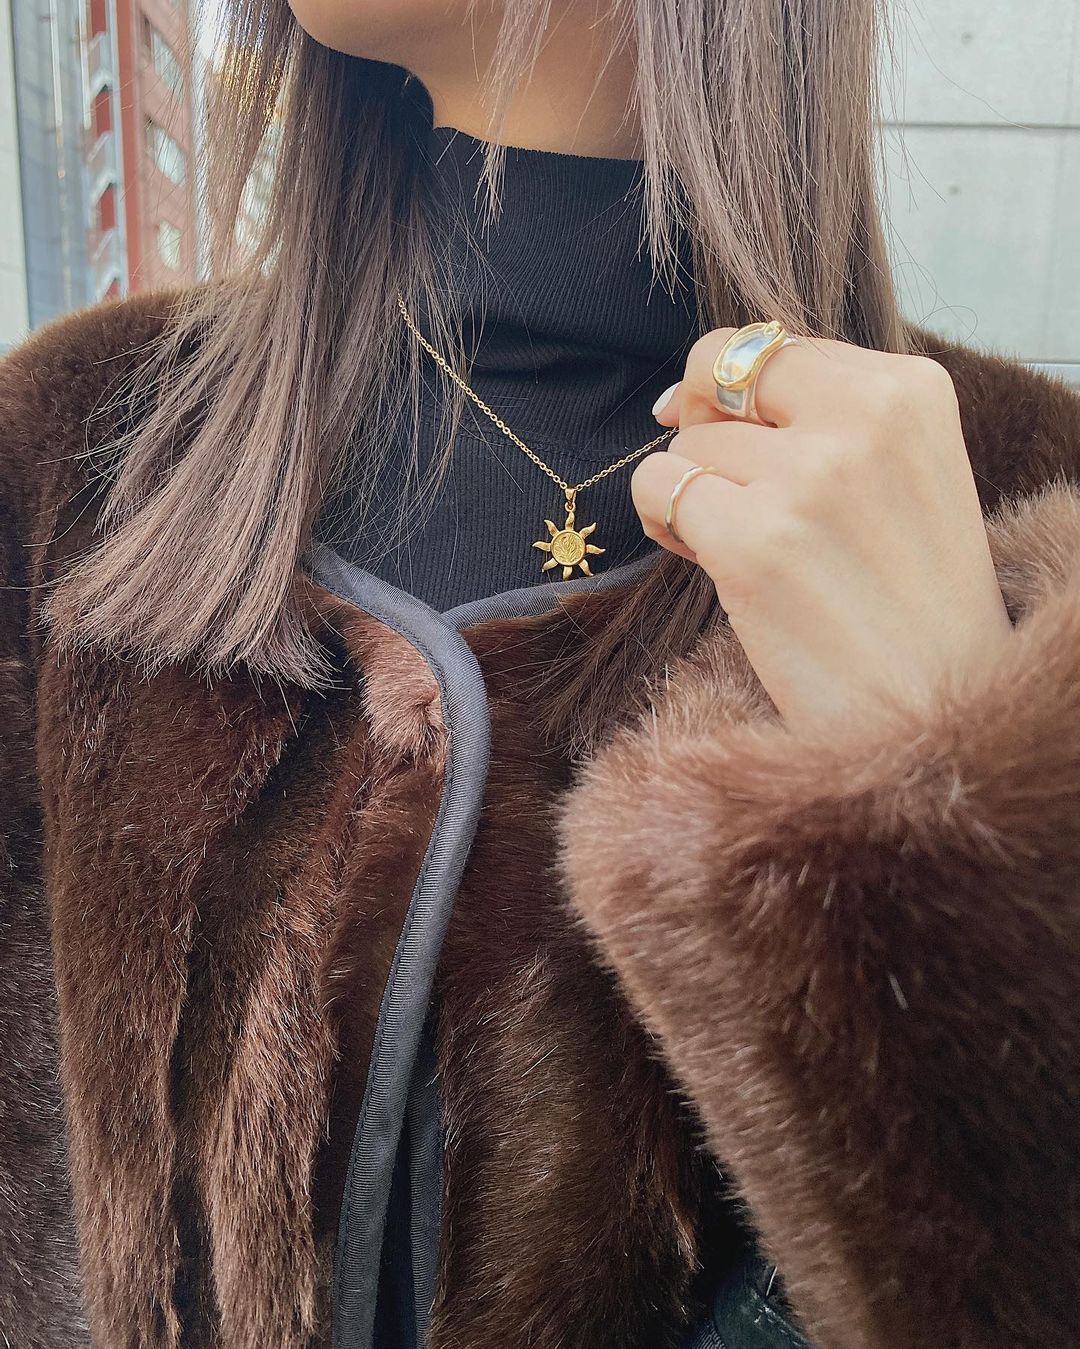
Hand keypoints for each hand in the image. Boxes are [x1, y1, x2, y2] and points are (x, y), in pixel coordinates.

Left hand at [632, 330, 1013, 733]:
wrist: (935, 708)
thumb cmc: (909, 599)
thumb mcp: (904, 472)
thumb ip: (823, 415)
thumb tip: (691, 390)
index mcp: (910, 390)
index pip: (771, 347)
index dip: (729, 389)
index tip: (728, 429)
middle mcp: (863, 420)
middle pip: (721, 384)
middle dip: (706, 435)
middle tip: (730, 492)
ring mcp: (808, 480)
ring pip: (686, 445)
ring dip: (690, 493)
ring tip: (736, 544)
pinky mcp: (755, 543)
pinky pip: (657, 489)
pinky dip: (661, 522)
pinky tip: (702, 557)